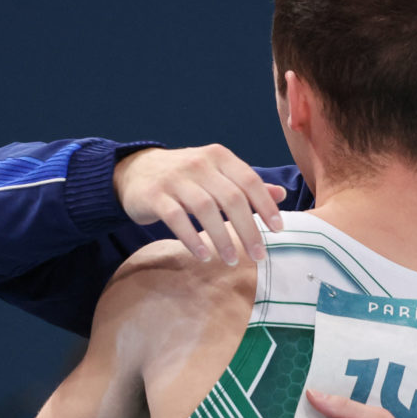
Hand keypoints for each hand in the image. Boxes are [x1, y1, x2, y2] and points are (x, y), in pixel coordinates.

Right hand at [113, 144, 286, 264]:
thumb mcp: (217, 173)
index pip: (249, 181)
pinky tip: (203, 256)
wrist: (135, 170)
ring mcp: (175, 179)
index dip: (266, 206)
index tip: (278, 229)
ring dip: (221, 238)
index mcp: (219, 157)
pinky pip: (176, 219)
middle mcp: (199, 164)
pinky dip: (192, 239)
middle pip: (231, 198)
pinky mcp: (154, 195)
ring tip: (232, 260)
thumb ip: (247, 184)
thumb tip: (281, 194)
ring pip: (205, 209)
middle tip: (259, 255)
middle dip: (248, 230)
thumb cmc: (186, 177)